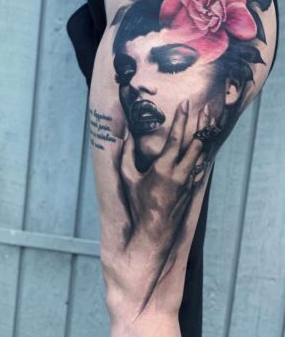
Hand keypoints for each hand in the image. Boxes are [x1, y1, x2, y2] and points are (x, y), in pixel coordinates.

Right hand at [119, 99, 213, 246]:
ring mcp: (189, 181)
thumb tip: (126, 135)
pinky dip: (204, 151)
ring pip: (202, 153)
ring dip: (205, 135)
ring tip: (210, 119)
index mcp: (163, 169)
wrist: (155, 231)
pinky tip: (206, 143)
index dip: (181, 120)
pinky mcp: (192, 187)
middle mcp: (180, 173)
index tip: (185, 104)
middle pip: (196, 143)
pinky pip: (201, 164)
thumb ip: (126, 155)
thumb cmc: (139, 204)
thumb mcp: (128, 179)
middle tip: (207, 106)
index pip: (175, 139)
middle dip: (202, 123)